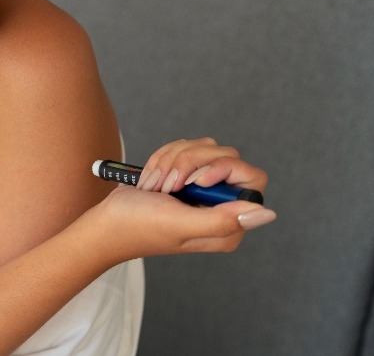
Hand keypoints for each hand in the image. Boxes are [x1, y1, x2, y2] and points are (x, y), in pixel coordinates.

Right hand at [82, 138, 274, 262]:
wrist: (107, 220)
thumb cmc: (138, 226)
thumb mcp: (180, 223)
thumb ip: (223, 220)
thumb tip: (266, 213)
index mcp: (228, 226)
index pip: (251, 178)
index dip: (223, 169)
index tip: (195, 180)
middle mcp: (222, 207)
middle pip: (228, 157)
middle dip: (191, 162)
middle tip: (168, 185)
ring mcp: (205, 191)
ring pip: (206, 148)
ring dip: (173, 160)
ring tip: (157, 184)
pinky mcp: (189, 177)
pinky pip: (187, 147)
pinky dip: (165, 158)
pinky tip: (153, 179)